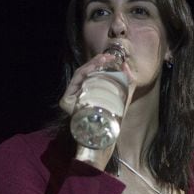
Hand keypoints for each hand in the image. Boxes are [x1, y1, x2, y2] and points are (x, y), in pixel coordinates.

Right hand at [60, 54, 135, 169]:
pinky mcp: (66, 101)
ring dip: (93, 63)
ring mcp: (70, 97)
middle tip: (110, 56)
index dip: (101, 63)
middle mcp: (77, 94)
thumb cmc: (114, 119)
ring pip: (80, 74)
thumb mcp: (123, 97)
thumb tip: (127, 67)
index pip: (92, 74)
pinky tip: (96, 65)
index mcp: (88, 92)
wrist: (106, 137)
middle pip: (86, 72)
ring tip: (105, 58)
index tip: (113, 58)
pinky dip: (85, 71)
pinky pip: (76, 82)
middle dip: (98, 61)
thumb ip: (126, 83)